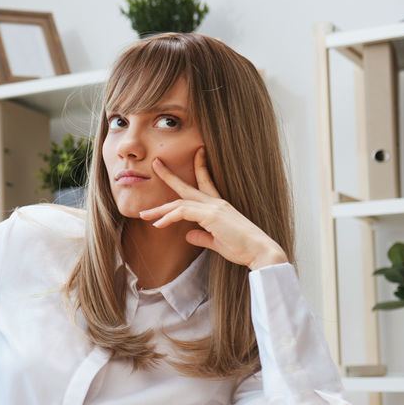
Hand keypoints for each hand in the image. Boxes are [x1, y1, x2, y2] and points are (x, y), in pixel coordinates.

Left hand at [138, 148, 287, 270]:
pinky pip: (183, 213)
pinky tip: (158, 225)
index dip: (200, 167)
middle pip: (187, 186)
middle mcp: (216, 203)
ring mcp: (213, 207)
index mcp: (219, 206)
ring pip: (180, 202)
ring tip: (143, 214)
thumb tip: (188, 235)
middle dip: (169, 175)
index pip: (206, 182)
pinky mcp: (211, 216)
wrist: (259, 252)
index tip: (197, 153)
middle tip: (155, 163)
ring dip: (159, 209)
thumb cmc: (243, 248)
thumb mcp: (217, 242)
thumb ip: (202, 237)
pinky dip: (169, 218)